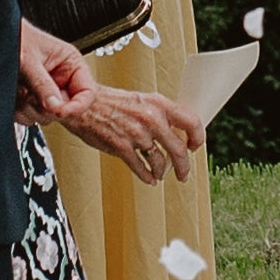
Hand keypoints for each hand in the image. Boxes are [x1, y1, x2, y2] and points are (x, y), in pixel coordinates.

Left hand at [17, 20, 93, 121]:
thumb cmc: (15, 38)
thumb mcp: (29, 61)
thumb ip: (43, 84)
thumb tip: (54, 107)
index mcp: (71, 64)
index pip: (87, 93)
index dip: (76, 106)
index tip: (59, 112)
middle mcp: (61, 78)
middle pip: (65, 108)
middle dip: (45, 107)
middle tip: (29, 94)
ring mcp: (47, 90)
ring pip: (46, 115)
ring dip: (29, 108)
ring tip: (19, 90)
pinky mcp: (32, 98)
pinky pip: (30, 116)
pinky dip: (20, 111)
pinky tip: (14, 95)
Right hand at [63, 85, 202, 184]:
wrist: (82, 104)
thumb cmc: (112, 102)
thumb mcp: (142, 100)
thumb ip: (160, 115)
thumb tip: (177, 133)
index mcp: (159, 104)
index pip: (192, 122)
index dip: (197, 138)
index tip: (194, 147)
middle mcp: (151, 119)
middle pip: (178, 150)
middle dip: (184, 166)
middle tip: (184, 174)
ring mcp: (136, 134)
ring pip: (159, 162)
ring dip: (161, 172)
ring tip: (160, 174)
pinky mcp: (121, 147)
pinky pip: (141, 168)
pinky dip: (147, 176)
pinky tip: (149, 179)